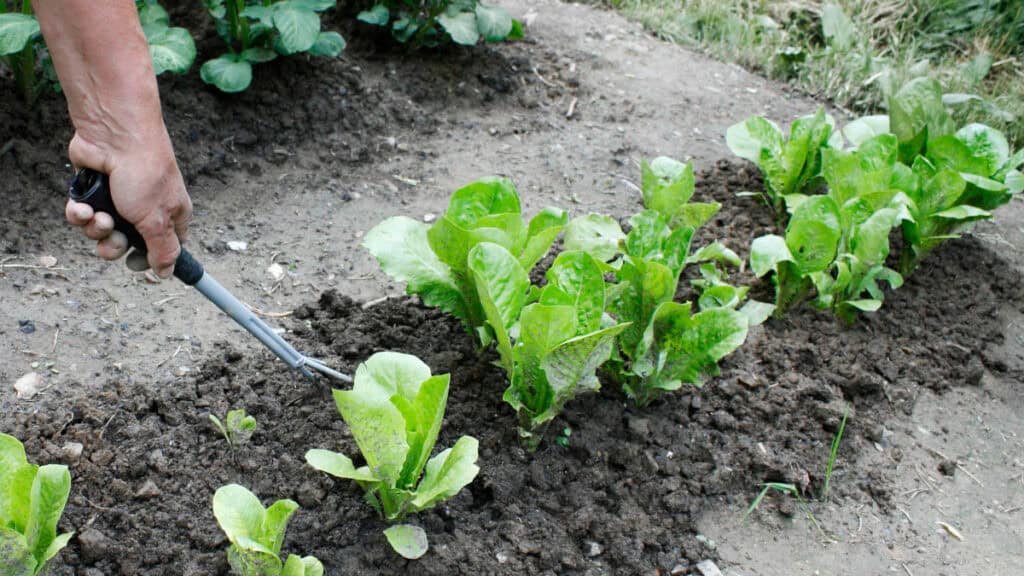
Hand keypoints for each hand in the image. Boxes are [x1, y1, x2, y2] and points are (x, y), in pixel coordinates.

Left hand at [64, 131, 191, 277]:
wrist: (113, 135)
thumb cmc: (144, 171)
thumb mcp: (157, 220)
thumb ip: (163, 250)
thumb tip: (165, 273)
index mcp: (170, 215)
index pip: (165, 248)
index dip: (150, 259)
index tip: (135, 264)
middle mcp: (144, 209)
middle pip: (127, 245)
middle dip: (113, 245)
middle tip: (112, 235)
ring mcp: (117, 200)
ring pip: (101, 232)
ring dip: (95, 227)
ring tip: (97, 213)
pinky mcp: (94, 191)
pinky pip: (82, 216)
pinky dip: (79, 214)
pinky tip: (82, 205)